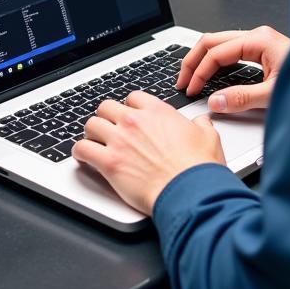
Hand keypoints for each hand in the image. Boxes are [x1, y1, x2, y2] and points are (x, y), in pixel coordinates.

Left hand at [72, 91, 225, 213]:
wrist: (189, 190)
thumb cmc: (198, 167)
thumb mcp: (208, 136)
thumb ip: (200, 124)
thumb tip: (201, 122)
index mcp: (157, 111)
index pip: (133, 98)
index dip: (130, 107)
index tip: (130, 116)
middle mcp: (135, 121)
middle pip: (107, 107)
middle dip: (107, 117)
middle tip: (109, 128)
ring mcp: (119, 140)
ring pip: (91, 124)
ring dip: (92, 133)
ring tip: (95, 142)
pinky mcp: (109, 162)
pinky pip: (82, 149)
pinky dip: (80, 152)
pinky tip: (84, 157)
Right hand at [176, 25, 289, 113]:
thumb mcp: (274, 95)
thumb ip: (242, 99)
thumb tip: (215, 102)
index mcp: (259, 40)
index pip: (217, 52)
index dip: (200, 71)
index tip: (191, 89)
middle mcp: (258, 37)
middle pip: (213, 41)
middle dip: (194, 61)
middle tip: (181, 80)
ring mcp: (260, 42)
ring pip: (220, 44)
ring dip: (203, 60)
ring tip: (191, 78)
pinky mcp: (263, 51)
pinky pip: (231, 52)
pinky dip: (216, 63)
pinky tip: (211, 76)